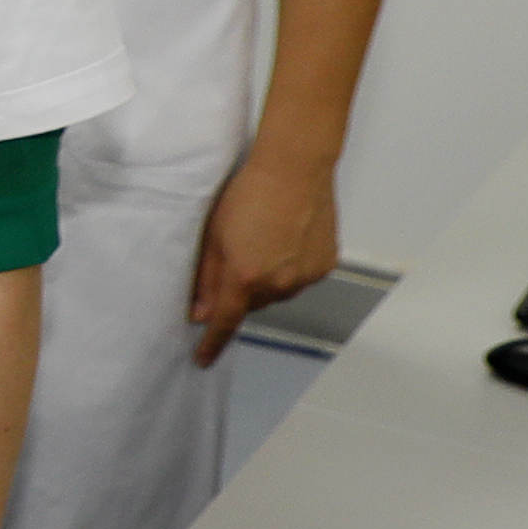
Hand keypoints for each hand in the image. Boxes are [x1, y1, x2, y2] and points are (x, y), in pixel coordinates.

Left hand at [189, 146, 341, 364]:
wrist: (295, 168)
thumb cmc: (246, 194)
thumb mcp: (214, 236)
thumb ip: (207, 279)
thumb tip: (201, 314)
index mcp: (245, 278)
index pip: (225, 322)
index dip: (212, 343)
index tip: (202, 359)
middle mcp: (279, 284)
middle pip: (253, 304)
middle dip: (242, 291)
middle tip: (239, 257)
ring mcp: (307, 276)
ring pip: (280, 292)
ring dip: (269, 279)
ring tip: (267, 241)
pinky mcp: (327, 264)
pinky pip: (302, 277)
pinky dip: (293, 267)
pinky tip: (289, 239)